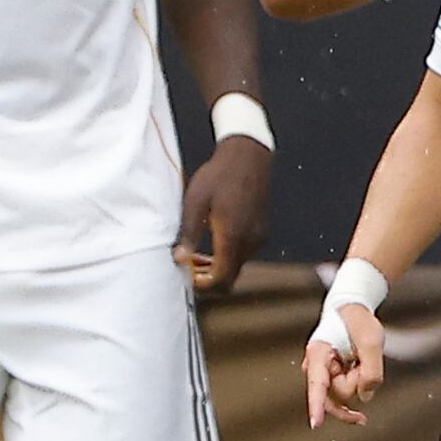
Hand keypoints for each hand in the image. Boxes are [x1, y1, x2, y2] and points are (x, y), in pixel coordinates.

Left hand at [176, 135, 272, 295]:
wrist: (247, 155)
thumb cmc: (219, 175)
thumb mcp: (195, 202)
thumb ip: (188, 233)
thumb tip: (179, 259)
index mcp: (232, 237)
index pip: (221, 279)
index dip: (203, 284)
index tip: (187, 275)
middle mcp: (250, 242)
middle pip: (230, 278)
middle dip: (208, 278)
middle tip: (188, 264)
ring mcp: (259, 237)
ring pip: (237, 266)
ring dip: (218, 266)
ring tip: (196, 252)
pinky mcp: (262, 231)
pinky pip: (244, 254)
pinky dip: (228, 255)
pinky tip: (214, 240)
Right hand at [305, 302, 384, 426]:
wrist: (352, 310)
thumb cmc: (357, 319)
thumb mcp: (372, 340)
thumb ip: (371, 370)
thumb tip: (365, 396)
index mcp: (319, 353)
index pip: (318, 385)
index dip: (317, 406)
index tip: (316, 423)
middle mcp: (317, 367)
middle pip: (336, 394)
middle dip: (355, 382)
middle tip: (363, 363)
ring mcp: (324, 374)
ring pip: (343, 395)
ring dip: (358, 380)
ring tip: (361, 360)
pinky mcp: (332, 377)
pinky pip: (345, 391)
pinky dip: (357, 384)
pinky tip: (362, 377)